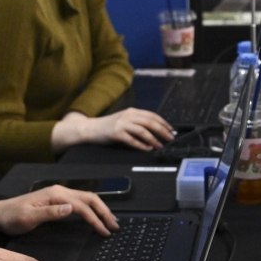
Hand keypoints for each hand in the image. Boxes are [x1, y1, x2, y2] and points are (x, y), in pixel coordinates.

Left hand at [0, 185, 118, 236]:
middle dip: (104, 212)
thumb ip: (50, 213)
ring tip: (110, 222)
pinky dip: (93, 208)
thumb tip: (70, 209)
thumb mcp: (28, 218)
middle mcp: (60, 191)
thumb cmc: (12, 217)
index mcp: (55, 195)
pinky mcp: (58, 199)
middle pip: (90, 198)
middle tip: (114, 226)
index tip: (104, 231)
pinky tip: (96, 216)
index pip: (82, 206)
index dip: (95, 219)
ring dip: (101, 209)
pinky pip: (81, 201)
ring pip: (88, 198)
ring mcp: (60, 194)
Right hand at [52, 109, 174, 151]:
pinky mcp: (116, 133)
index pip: (151, 115)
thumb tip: (155, 129)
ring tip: (159, 145)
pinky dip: (141, 145)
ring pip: (143, 131)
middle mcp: (128, 116)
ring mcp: (122, 124)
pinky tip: (147, 148)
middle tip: (169, 138)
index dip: (163, 122)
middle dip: (162, 130)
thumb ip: (137, 122)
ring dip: (153, 139)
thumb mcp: (124, 119)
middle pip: (150, 122)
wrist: (90, 128)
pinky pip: (132, 140)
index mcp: (132, 111)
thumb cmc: (108, 126)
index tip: (170, 130)